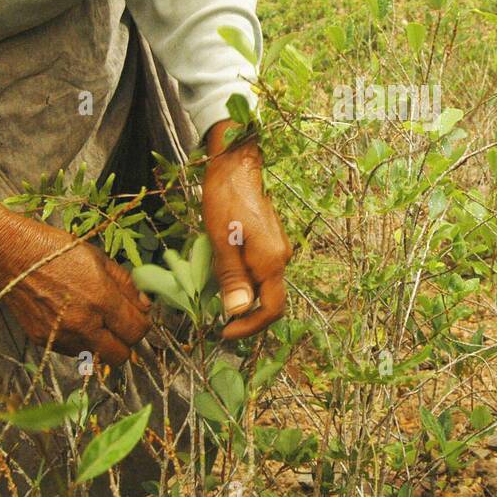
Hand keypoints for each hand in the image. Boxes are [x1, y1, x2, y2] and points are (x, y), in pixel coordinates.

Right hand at [0, 159, 151, 364]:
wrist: (11, 255)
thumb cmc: (57, 251)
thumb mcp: (99, 258)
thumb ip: (127, 285)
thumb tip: (145, 307)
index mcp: (101, 299)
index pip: (137, 332)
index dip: (142, 326)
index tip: (137, 317)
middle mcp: (83, 323)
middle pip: (121, 356)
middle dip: (125, 343)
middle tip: (119, 326)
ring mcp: (61, 335)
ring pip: (96, 356)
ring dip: (100, 343)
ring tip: (91, 318)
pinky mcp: (43, 340)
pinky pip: (72, 351)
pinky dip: (78, 341)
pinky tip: (71, 319)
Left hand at [202, 120, 291, 339]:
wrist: (236, 164)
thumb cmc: (226, 199)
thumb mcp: (222, 242)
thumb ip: (232, 278)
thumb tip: (238, 312)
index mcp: (272, 261)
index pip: (272, 310)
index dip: (250, 327)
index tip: (225, 332)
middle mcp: (281, 257)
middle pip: (269, 299)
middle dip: (245, 312)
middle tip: (217, 318)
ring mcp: (278, 248)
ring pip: (263, 284)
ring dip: (243, 294)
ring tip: (216, 290)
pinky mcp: (270, 240)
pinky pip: (260, 269)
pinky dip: (244, 279)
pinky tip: (224, 268)